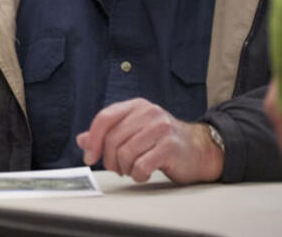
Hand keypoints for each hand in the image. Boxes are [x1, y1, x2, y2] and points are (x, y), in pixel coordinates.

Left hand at [76, 98, 223, 184]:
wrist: (200, 150)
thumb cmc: (163, 142)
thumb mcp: (134, 132)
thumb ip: (109, 134)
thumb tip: (82, 140)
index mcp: (136, 106)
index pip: (104, 118)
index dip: (93, 139)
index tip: (89, 157)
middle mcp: (148, 113)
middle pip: (113, 139)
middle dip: (110, 160)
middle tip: (117, 168)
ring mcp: (160, 129)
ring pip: (125, 154)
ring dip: (125, 169)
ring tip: (132, 170)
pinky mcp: (170, 147)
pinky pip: (141, 166)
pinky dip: (138, 175)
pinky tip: (143, 174)